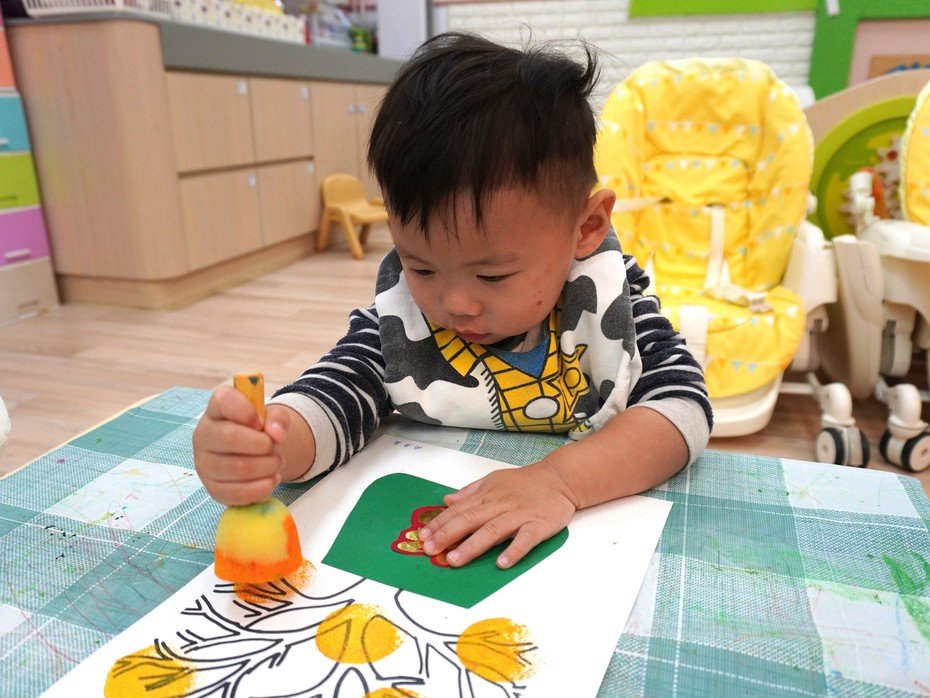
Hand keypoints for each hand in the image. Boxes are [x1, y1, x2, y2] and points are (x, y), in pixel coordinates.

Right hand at [192, 386, 289, 505]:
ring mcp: (204, 463)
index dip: (248, 411)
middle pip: (230, 438)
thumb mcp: (271, 416)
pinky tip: (271, 480)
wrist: (252, 453)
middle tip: (274, 448)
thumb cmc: (258, 429)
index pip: (224, 401)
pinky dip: (262, 488)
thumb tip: (277, 434)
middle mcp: (203, 434)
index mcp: (216, 409)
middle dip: (262, 445)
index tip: (262, 422)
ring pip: (237, 469)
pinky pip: (237, 493)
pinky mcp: (212, 488)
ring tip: (276, 463)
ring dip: (267, 467)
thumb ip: (278, 418)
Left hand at [418, 459, 578, 568]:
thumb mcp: (493, 480)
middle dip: (448, 535)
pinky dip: (514, 550)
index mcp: (487, 495)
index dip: (440, 523)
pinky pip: (525, 539)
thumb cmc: (525, 482)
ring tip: (455, 560)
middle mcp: (500, 504)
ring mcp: (519, 515)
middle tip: (430, 550)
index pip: (458, 510)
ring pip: (493, 530)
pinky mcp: (538, 525)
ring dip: (473, 546)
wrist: (560, 479)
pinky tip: (502, 562)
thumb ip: (469, 492)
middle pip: (470, 519)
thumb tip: (446, 500)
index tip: (423, 537)